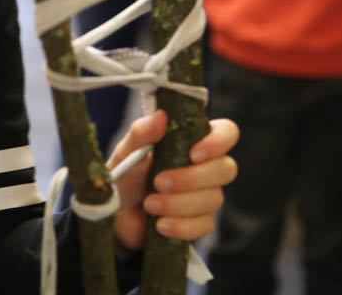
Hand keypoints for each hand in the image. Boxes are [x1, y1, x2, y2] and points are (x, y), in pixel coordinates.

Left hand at [109, 110, 238, 250]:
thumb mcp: (126, 151)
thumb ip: (141, 133)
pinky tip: (160, 225)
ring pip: (214, 199)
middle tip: (159, 182)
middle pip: (226, 169)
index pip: (226, 132)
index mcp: (192, 141)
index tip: (193, 154)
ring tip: (149, 204)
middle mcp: (205, 166)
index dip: (218, 142)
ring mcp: (206, 195)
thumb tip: (161, 116)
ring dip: (179, 203)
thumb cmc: (126, 173)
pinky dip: (181, 226)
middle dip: (192, 178)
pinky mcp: (200, 221)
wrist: (115, 212)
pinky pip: (204, 225)